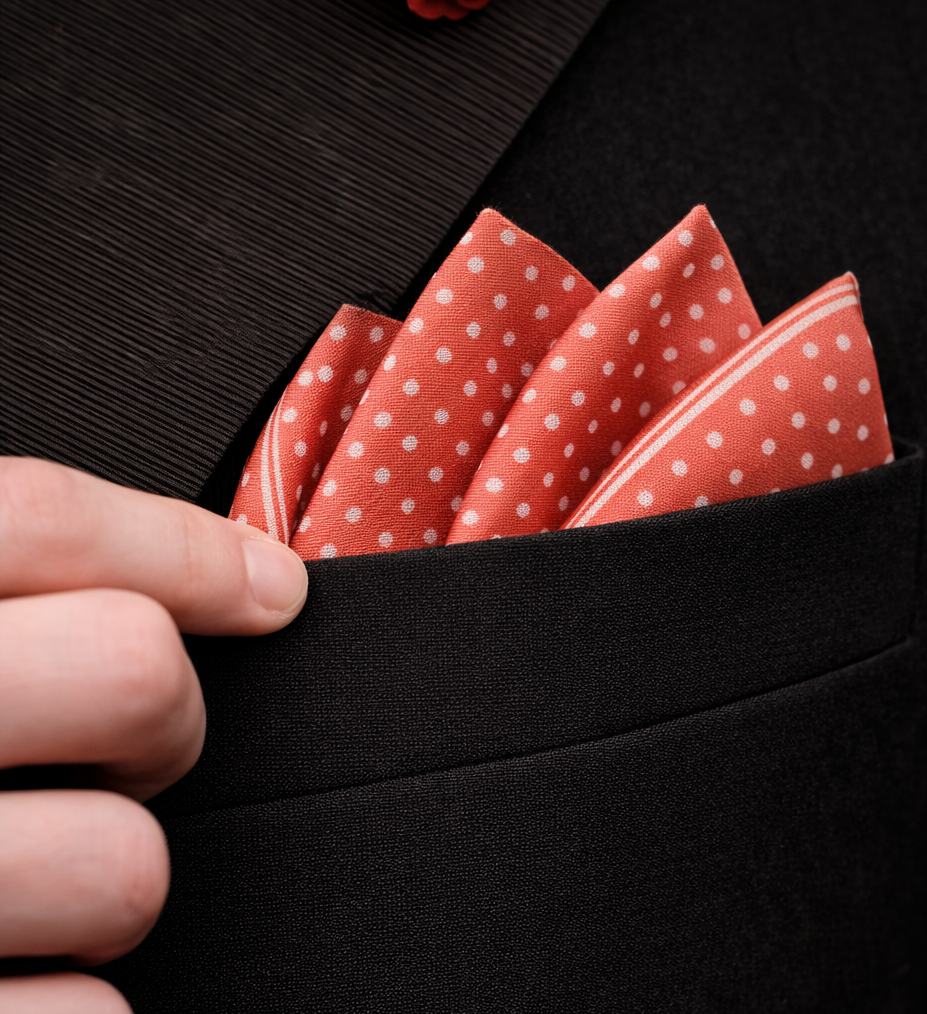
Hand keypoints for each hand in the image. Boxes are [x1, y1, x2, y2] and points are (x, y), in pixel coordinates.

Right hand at [0, 458, 307, 1011]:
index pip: (39, 522)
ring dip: (108, 882)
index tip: (267, 590)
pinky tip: (10, 976)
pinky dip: (75, 1009)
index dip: (183, 550)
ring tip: (20, 883)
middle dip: (162, 716)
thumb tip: (236, 578)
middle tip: (119, 744)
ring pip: (127, 867)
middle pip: (133, 675)